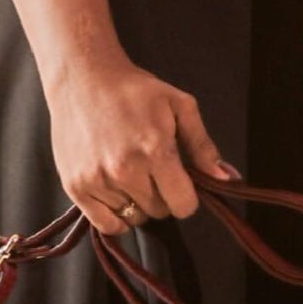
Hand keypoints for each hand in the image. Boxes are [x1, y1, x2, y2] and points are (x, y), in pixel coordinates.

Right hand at [47, 56, 238, 234]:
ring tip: (128, 172)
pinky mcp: (75, 186)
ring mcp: (98, 181)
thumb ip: (203, 146)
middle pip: (159, 212)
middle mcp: (125, 171)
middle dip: (162, 196)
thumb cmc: (135, 91)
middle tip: (151, 170)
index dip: (187, 196)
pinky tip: (117, 194)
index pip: (183, 206)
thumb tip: (226, 179)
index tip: (179, 182)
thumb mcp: (179, 107)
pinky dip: (115, 217)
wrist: (82, 78)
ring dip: (136, 202)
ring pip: (134, 218)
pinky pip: (106, 225)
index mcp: (155, 151)